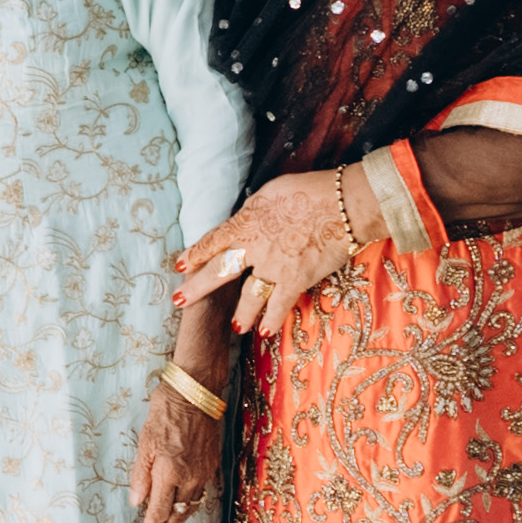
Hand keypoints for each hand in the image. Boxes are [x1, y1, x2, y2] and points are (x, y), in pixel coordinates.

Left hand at [131, 378, 223, 522]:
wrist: (195, 394)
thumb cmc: (165, 413)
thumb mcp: (145, 443)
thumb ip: (141, 476)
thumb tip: (137, 502)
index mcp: (170, 473)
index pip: (160, 512)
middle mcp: (191, 477)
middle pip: (178, 515)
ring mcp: (205, 472)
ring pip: (192, 506)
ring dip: (178, 517)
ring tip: (165, 521)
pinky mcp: (213, 464)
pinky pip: (201, 491)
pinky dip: (189, 501)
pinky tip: (180, 499)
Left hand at [174, 169, 356, 344]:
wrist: (341, 204)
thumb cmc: (308, 191)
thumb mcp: (270, 192)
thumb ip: (253, 210)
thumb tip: (246, 218)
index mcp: (245, 223)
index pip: (212, 241)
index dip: (194, 254)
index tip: (179, 265)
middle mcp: (253, 248)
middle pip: (218, 271)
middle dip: (197, 287)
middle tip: (180, 300)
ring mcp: (273, 267)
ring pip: (248, 296)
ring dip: (241, 314)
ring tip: (235, 327)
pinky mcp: (295, 279)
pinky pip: (279, 305)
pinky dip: (271, 319)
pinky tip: (264, 332)